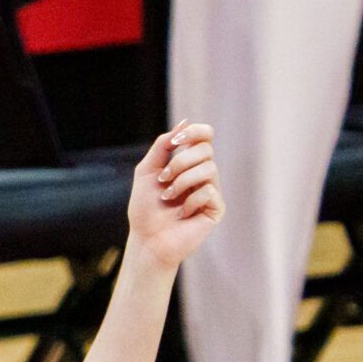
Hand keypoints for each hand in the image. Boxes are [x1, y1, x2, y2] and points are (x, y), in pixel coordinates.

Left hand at [127, 119, 223, 267]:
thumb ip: (162, 147)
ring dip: (181, 182)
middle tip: (163, 180)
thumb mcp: (147, 172)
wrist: (147, 240)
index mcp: (190, 163)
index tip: (177, 141)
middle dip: (180, 163)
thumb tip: (184, 122)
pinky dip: (189, 201)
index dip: (195, 132)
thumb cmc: (145, 209)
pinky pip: (209, 190)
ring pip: (209, 168)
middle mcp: (204, 174)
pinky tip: (182, 214)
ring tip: (168, 197)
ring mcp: (212, 191)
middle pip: (206, 149)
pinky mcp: (217, 208)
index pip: (205, 136)